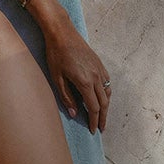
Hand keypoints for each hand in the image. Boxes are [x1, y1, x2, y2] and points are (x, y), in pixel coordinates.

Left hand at [42, 14, 112, 132]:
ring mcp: (99, 69)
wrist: (62, 32)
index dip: (95, 121)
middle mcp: (96, 77)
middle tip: (101, 128)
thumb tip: (75, 113)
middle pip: (104, 103)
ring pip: (108, 93)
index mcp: (85, 82)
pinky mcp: (99, 63)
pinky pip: (107, 82)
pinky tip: (102, 96)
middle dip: (103, 118)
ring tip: (102, 116)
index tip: (94, 131)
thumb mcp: (57, 78)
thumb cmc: (56, 54)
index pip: (94, 108)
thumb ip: (66, 97)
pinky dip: (107, 93)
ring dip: (106, 106)